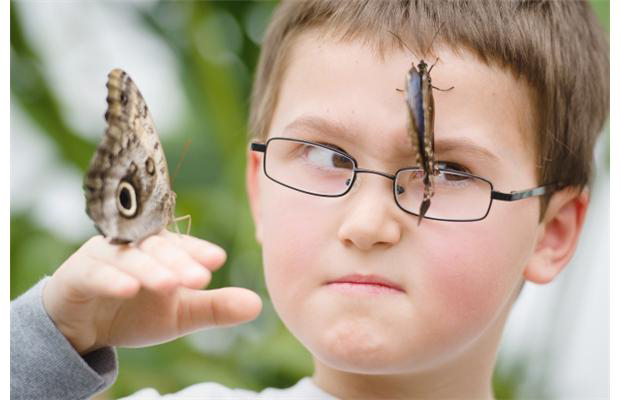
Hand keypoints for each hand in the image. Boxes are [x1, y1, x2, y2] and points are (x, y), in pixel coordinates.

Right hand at [42, 231, 261, 354]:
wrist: (84, 329)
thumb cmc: (135, 312)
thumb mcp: (180, 315)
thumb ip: (215, 308)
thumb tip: (258, 304)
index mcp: (159, 250)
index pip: (181, 244)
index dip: (197, 251)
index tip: (219, 259)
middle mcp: (132, 246)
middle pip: (157, 247)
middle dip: (179, 261)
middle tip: (200, 278)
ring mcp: (102, 256)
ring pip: (128, 257)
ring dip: (149, 269)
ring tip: (169, 285)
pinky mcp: (76, 274)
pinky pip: (94, 272)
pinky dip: (111, 279)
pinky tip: (128, 289)